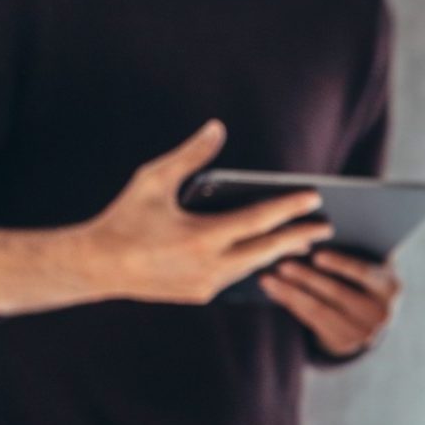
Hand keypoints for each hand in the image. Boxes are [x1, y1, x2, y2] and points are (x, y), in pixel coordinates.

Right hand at [76, 120, 333, 304]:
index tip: (315, 198)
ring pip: (255, 267)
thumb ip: (190, 155)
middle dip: (300, 237)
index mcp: (202, 236)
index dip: (289, 208)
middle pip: (268, 250)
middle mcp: (210, 266)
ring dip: (282, 253)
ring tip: (305, 241)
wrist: (97, 266)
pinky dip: (257, 264)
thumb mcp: (153, 179)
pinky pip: (238, 277)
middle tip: (327, 225)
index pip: (259, 220)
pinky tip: (271, 255)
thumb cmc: (125, 217)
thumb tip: (217, 128)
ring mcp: (207, 285)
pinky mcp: (201, 295)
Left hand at [260, 248, 401, 356]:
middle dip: (307, 278)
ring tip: (268, 278)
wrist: (371, 317)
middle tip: (281, 264)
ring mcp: (363, 333)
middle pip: (337, 293)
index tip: (317, 255)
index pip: (365, 273)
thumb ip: (359, 248)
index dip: (341, 264)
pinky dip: (290, 304)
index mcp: (390, 287)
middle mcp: (381, 313)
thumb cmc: (364, 276)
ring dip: (290, 292)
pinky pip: (311, 321)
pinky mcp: (344, 344)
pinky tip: (273, 291)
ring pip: (320, 309)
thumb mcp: (371, 263)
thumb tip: (318, 231)